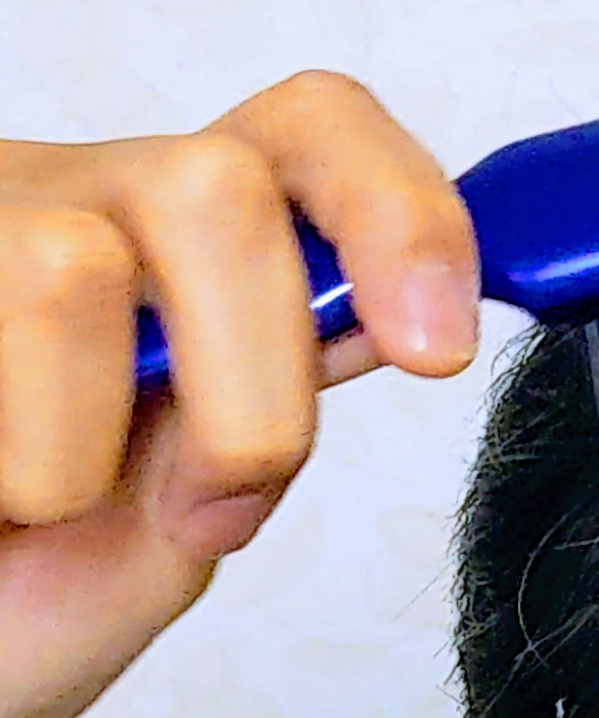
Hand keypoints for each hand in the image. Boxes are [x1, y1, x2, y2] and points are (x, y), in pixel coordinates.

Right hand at [0, 71, 478, 717]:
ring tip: (35, 505)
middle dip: (252, 380)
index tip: (436, 349)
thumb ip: (272, 410)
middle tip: (211, 508)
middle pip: (217, 188)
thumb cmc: (26, 585)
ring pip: (72, 267)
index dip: (400, 215)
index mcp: (186, 241)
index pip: (317, 132)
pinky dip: (4, 466)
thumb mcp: (186, 514)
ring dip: (77, 443)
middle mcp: (77, 200)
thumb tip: (387, 320)